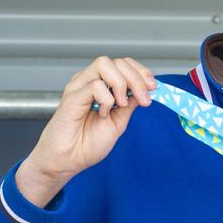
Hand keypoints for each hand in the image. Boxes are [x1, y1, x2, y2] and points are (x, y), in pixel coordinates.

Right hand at [15, 56, 155, 206]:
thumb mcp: (119, 122)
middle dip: (137, 78)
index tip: (153, 88)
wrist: (68, 161)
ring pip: (104, 64)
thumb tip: (146, 90)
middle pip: (117, 62)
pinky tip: (102, 114)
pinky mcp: (72, 96)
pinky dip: (106, 100)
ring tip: (121, 105)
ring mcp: (79, 87)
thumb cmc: (87, 144)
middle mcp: (89, 82)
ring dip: (121, 83)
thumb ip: (130, 104)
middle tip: (144, 99)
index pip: (123, 65)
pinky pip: (95, 85)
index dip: (141, 72)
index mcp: (101, 86)